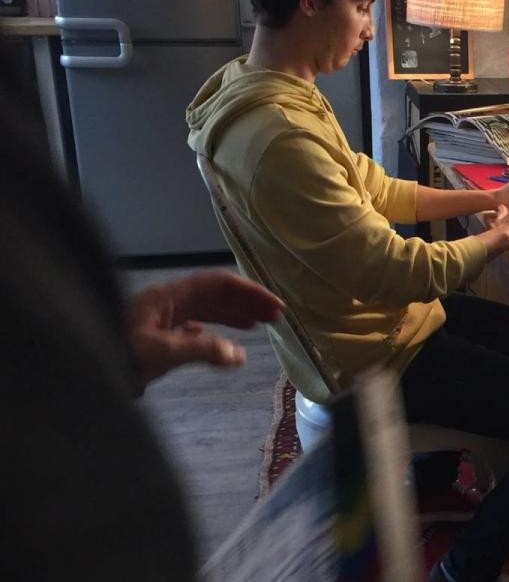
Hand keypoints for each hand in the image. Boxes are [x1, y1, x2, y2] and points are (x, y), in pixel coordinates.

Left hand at [127, 270, 283, 383]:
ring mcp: (160, 319)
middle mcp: (167, 303)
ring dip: (233, 315)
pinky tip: (223, 344)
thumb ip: (202, 351)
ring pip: (205, 311)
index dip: (249, 292)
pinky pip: (192, 328)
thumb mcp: (161, 353)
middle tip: (276, 317)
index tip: (274, 306)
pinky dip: (214, 332)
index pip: (218, 284)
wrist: (83, 375)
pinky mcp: (155, 337)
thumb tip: (240, 355)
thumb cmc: (118, 357)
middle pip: (215, 295)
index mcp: (168, 296)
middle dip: (246, 303)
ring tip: (259, 326)